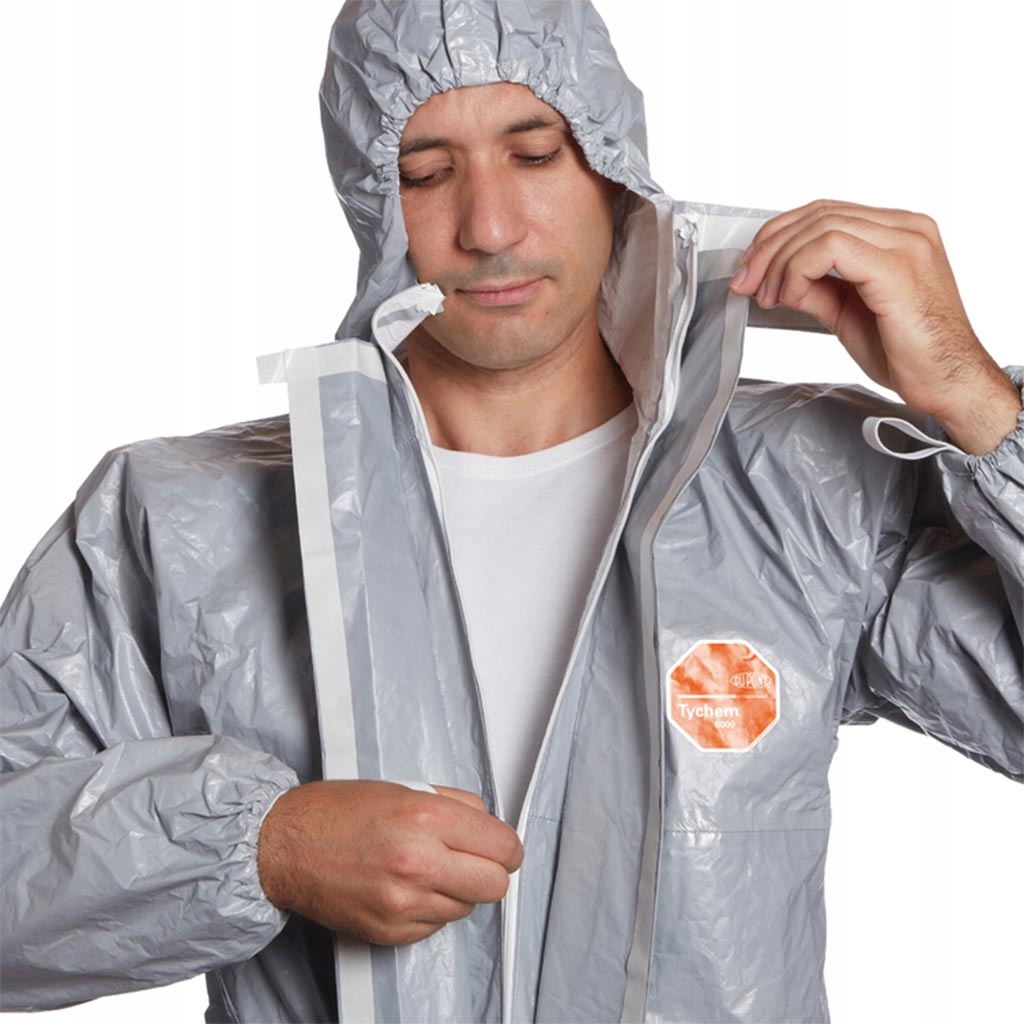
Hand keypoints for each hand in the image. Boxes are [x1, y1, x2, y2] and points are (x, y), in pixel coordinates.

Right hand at [257, 780, 521, 944]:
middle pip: (495, 884)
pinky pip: (436, 926)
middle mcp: (418, 861)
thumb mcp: (404, 787)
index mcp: (426, 818)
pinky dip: (429, 909)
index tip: (502, 848)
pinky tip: (406, 886)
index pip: (502, 845)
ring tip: (426, 868)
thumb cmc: (336, 812)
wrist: (285, 845)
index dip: (507, 847)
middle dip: (490, 872)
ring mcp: (404, 901)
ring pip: (467, 908)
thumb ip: (454, 805)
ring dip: (456, 890)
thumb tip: (488, 823)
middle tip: (473, 860)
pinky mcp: (390, 930)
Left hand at [729, 200, 1019, 453]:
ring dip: (779, 262)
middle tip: (746, 282)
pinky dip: (797, 270)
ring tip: (768, 296)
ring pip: (820, 226)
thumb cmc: (909, 354)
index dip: (779, 236)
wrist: (947, 382)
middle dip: (769, 248)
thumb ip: (817, 288)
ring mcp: (906, 243)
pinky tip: (789, 296)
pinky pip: (830, 247)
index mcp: (898, 233)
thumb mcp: (847, 312)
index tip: (751, 269)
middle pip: (818, 214)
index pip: (826, 212)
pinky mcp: (896, 267)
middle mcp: (906, 229)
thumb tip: (779, 280)